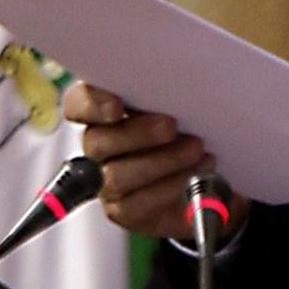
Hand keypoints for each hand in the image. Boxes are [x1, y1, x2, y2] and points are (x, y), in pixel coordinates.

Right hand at [63, 81, 249, 240]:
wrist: (210, 170)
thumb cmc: (192, 124)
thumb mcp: (182, 99)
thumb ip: (167, 88)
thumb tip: (180, 78)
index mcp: (105, 109)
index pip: (77, 103)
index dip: (91, 105)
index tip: (117, 107)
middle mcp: (99, 145)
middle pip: (96, 141)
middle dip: (138, 134)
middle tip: (172, 127)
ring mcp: (107, 180)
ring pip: (116, 176)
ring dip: (161, 162)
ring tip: (196, 150)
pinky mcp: (123, 210)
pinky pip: (136, 204)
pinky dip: (170, 187)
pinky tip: (195, 173)